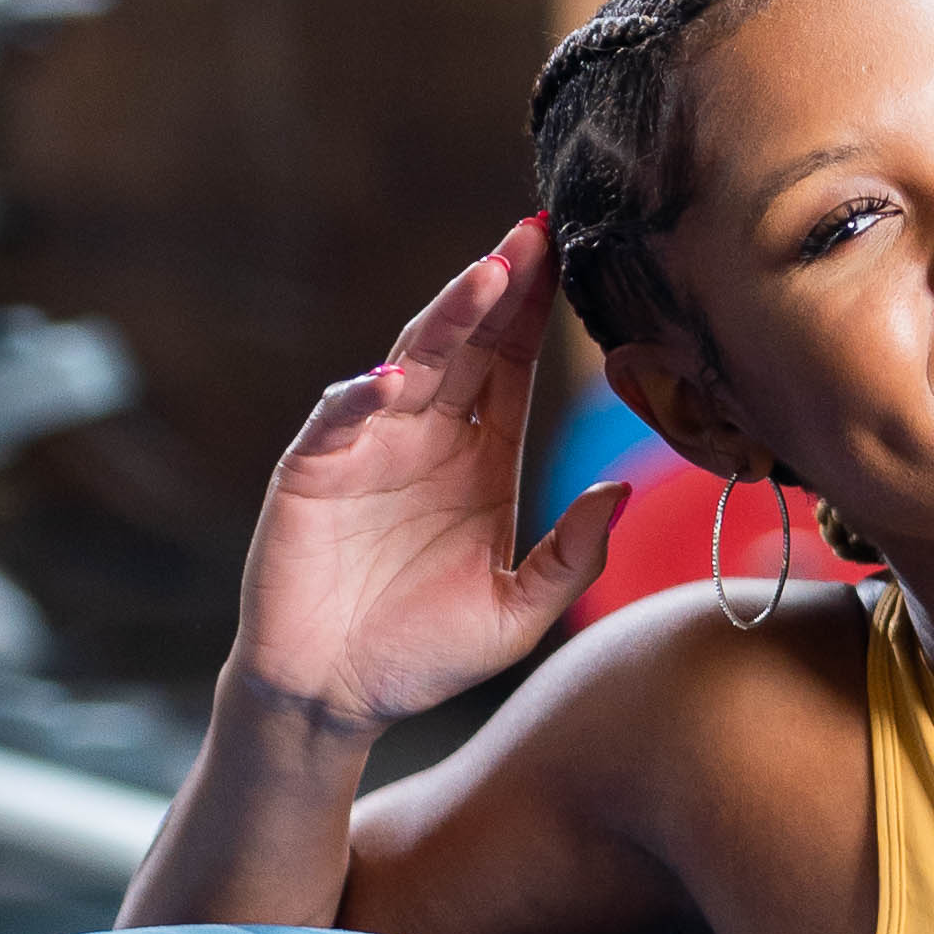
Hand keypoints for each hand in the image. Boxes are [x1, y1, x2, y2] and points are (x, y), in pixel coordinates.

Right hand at [229, 221, 629, 740]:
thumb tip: (621, 490)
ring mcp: (367, 449)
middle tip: (535, 234)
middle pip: (467, 347)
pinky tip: (397, 383)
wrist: (335, 699)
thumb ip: (572, 556)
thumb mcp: (518, 610)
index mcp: (481, 460)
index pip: (514, 368)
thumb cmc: (424, 653)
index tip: (572, 260)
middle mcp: (426, 440)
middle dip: (499, 289)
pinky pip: (339, 424)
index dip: (538, 316)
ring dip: (446, 320)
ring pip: (410, 366)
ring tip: (486, 276)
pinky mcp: (311, 475)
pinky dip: (363, 399)